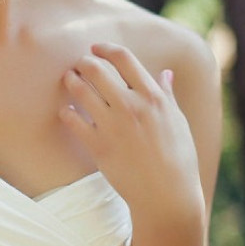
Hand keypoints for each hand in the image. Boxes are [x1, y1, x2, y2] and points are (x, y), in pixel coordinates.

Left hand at [59, 43, 204, 224]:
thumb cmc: (178, 159)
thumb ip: (167, 95)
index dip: (105, 48)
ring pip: (80, 91)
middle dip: (83, 62)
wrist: (167, 197)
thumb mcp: (178, 122)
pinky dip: (66, 112)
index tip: (96, 48)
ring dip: (70, 81)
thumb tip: (165, 73)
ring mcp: (113, 126)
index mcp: (152, 97)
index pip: (124, 58)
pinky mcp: (98, 146)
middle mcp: (131, 107)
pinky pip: (72, 120)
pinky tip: (67, 111)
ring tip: (69, 80)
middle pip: (96, 69)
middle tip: (79, 65)